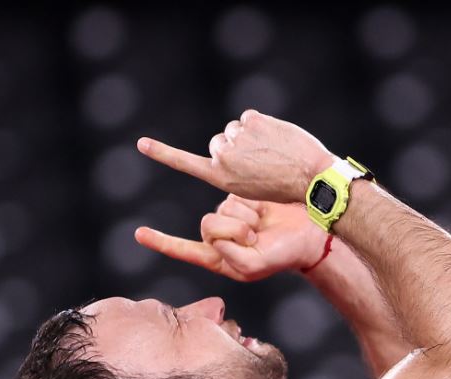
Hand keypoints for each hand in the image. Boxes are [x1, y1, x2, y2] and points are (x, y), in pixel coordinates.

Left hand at [135, 195, 327, 281]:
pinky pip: (233, 197)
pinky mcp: (240, 198)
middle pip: (207, 226)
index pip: (184, 250)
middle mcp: (219, 236)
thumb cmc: (282, 256)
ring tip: (262, 227)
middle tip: (255, 239)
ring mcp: (229, 216)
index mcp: (217, 257)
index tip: (139, 234)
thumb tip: (213, 235)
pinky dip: (250, 206)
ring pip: (222, 210)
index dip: (162, 242)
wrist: (306, 233)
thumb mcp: (252, 266)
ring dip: (245, 219)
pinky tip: (263, 212)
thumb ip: (228, 255)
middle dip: (234, 231)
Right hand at [136, 110, 334, 202]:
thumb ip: (236, 167)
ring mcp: (236, 138)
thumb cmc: (285, 189)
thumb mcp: (253, 188)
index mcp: (221, 178)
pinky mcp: (251, 121)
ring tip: (271, 153)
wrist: (310, 178)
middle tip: (259, 161)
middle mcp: (223, 157)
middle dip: (236, 146)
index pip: (185, 163)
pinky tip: (275, 139)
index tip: (141, 143)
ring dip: (251, 136)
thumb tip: (228, 143)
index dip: (163, 153)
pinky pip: (250, 117)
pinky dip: (262, 125)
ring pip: (236, 129)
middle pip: (220, 141)